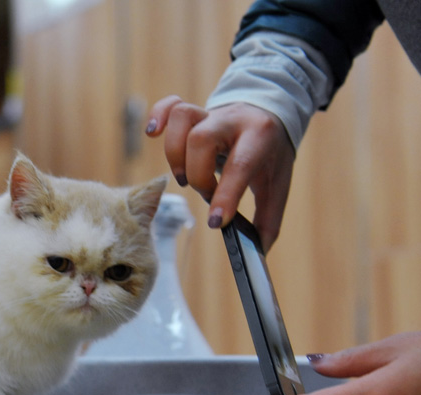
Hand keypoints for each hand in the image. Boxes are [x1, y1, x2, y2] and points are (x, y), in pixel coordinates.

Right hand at [146, 95, 295, 249]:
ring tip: (185, 176)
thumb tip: (256, 254)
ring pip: (183, 118)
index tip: (215, 222)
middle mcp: (232, 120)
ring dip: (176, 154)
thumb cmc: (270, 154)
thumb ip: (268, 220)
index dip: (225, 195)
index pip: (239, 164)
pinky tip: (152, 133)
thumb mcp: (277, 184)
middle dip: (198, 174)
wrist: (269, 112)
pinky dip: (158, 116)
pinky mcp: (193, 111)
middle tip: (205, 192)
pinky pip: (170, 104)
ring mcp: (210, 113)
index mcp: (259, 137)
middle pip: (201, 139)